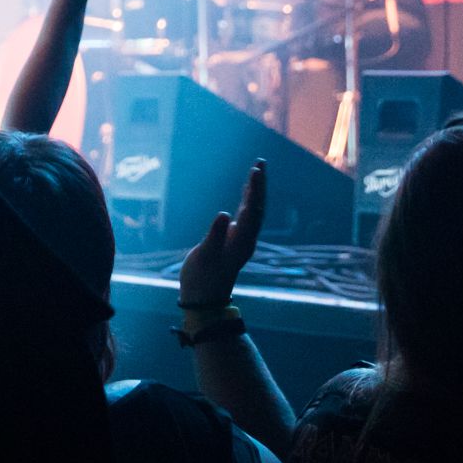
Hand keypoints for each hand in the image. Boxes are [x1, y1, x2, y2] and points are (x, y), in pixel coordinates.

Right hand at [179, 159, 266, 307]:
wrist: (204, 299)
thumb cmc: (202, 278)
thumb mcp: (205, 256)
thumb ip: (215, 235)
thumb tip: (224, 214)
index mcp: (241, 241)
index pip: (252, 211)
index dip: (254, 190)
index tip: (256, 171)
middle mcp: (246, 239)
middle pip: (258, 208)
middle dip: (260, 186)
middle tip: (261, 163)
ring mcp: (242, 240)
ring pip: (254, 212)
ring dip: (256, 191)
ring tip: (256, 171)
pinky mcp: (236, 241)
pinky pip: (247, 216)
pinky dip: (248, 200)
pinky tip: (245, 192)